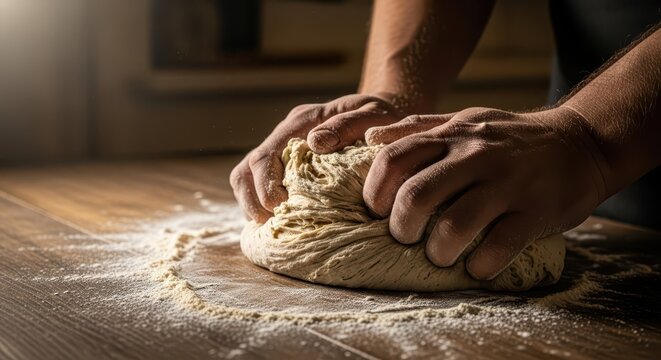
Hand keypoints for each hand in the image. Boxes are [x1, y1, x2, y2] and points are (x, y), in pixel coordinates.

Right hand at [230, 93, 401, 222]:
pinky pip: (260, 187)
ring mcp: (283, 150)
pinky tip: (280, 223)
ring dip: (253, 206)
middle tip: (275, 223)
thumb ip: (347, 125)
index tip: (280, 207)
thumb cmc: (382, 117)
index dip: (265, 186)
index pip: (265, 155)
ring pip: (246, 179)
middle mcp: (286, 134)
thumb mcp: (372, 114)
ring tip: (273, 227)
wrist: (385, 113)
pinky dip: (263, 206)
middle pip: (247, 170)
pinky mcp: (287, 166)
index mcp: (302, 121)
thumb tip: (315, 142)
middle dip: (255, 201)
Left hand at [363, 106, 609, 279]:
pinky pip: (499, 247)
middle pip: (416, 195)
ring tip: (440, 256)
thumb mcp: (465, 121)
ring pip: (454, 225)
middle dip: (401, 228)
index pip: (394, 159)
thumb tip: (371, 139)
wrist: (581, 142)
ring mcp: (507, 183)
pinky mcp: (536, 210)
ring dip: (438, 251)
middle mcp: (476, 156)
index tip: (378, 212)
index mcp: (452, 136)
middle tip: (406, 239)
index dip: (375, 192)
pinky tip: (477, 266)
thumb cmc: (510, 138)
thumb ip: (419, 128)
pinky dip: (480, 266)